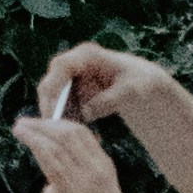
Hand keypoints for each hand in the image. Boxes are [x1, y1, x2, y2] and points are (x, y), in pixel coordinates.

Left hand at [22, 103, 135, 192]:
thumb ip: (77, 182)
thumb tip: (50, 185)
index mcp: (106, 166)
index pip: (82, 133)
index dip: (58, 123)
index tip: (42, 123)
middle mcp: (96, 168)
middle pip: (68, 133)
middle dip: (44, 124)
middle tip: (24, 123)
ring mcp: (84, 180)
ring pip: (56, 145)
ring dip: (34, 133)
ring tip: (18, 128)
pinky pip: (51, 163)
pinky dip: (36, 146)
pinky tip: (25, 140)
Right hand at [30, 42, 183, 163]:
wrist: (143, 85)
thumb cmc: (140, 83)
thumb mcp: (131, 91)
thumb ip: (110, 100)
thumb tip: (85, 113)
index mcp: (87, 55)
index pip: (61, 67)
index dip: (53, 88)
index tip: (53, 112)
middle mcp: (74, 63)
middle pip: (50, 83)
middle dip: (49, 107)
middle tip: (55, 132)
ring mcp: (71, 78)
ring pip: (53, 98)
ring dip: (58, 118)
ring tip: (72, 137)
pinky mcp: (72, 92)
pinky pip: (62, 108)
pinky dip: (67, 121)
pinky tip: (80, 136)